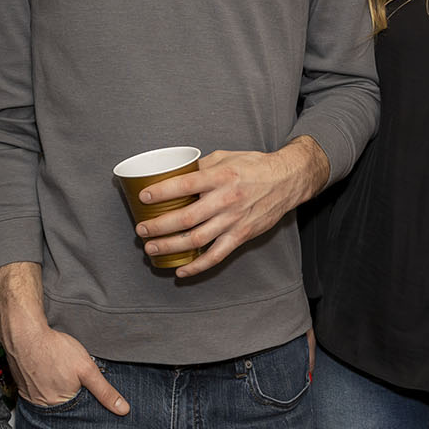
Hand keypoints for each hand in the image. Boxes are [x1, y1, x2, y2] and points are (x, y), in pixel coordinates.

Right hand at [0, 263, 127, 414]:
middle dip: (71, 396)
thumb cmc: (54, 349)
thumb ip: (104, 391)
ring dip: (57, 390)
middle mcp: (43, 405)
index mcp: (60, 405)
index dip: (86, 404)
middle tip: (70, 377)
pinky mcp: (22, 386)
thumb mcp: (87, 369)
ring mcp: (30, 396)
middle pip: (64, 407)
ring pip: (50, 398)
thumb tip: (123, 410)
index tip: (87, 391)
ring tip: (60, 373)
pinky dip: (45, 384)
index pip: (78, 414)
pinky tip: (48, 372)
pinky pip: (37, 391)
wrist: (24, 333)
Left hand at [136, 137, 328, 278]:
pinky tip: (181, 271)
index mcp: (220, 176)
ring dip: (170, 247)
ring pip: (196, 240)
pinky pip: (217, 256)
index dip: (161, 193)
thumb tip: (173, 175)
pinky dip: (197, 267)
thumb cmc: (253, 166)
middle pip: (185, 218)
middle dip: (158, 226)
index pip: (185, 185)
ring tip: (151, 249)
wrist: (287, 180)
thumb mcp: (225, 157)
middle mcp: (226, 200)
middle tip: (141, 230)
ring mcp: (234, 220)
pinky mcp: (242, 235)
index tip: (143, 198)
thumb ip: (200, 167)